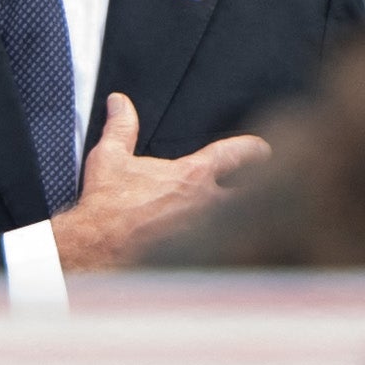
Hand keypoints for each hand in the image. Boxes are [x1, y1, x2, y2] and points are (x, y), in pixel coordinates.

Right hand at [49, 95, 269, 271]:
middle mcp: (206, 204)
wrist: (99, 248)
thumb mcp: (110, 159)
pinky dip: (227, 252)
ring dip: (243, 223)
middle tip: (266, 190)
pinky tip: (227, 255)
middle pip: (251, 194)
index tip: (262, 150)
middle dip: (262, 191)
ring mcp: (206, 234)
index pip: (235, 154)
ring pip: (239, 226)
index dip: (252, 149)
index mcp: (192, 176)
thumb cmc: (106, 206)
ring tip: (249, 224)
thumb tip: (119, 103)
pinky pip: (223, 254)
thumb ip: (121, 127)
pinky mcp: (199, 261)